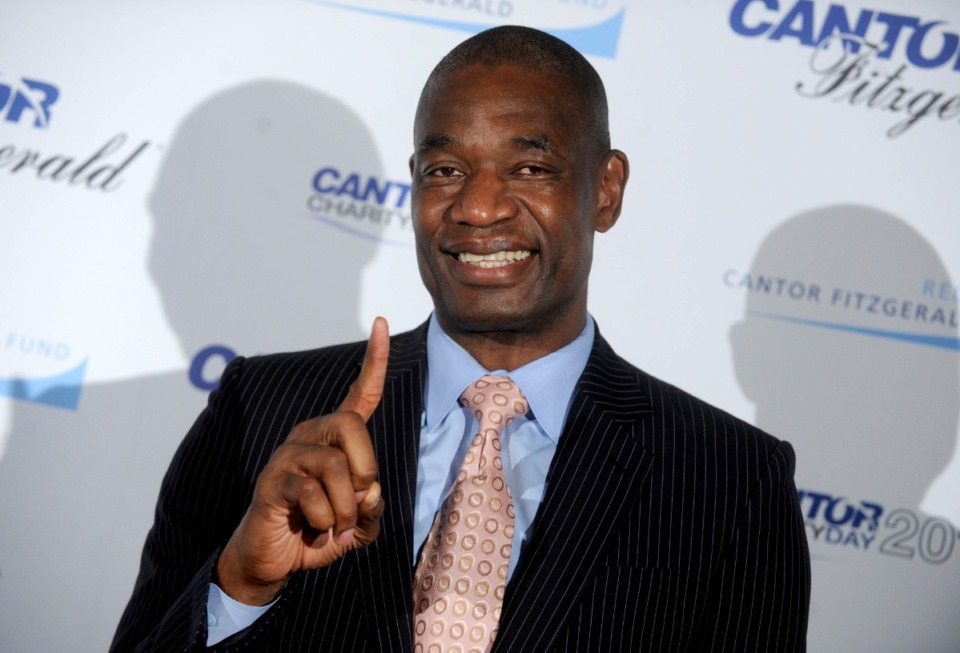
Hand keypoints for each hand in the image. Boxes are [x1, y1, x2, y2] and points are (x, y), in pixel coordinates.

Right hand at [216, 317, 388, 604]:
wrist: (273, 560)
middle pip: (351, 425)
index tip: (379, 322)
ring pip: (336, 468)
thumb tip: (368, 491)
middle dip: (365, 469)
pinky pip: (312, 495)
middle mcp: (309, 436)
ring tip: (334, 525)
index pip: (361, 394)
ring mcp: (288, 456)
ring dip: (345, 508)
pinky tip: (311, 529)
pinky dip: (324, 521)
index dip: (375, 361)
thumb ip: (372, 505)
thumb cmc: (317, 531)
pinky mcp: (273, 482)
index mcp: (335, 439)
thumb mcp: (358, 522)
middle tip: (357, 502)